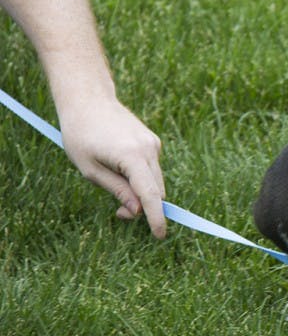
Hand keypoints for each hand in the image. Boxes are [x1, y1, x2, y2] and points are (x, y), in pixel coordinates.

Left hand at [58, 98, 166, 238]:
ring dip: (143, 192)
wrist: (88, 100)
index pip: (150, 194)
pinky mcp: (152, 141)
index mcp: (131, 157)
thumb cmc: (81, 134)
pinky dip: (143, 178)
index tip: (159, 235)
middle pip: (156, 190)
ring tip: (116, 189)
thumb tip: (137, 211)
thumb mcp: (90, 169)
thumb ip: (116, 190)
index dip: (156, 217)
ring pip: (155, 180)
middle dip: (144, 207)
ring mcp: (152, 144)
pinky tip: (120, 169)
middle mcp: (148, 149)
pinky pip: (152, 168)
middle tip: (119, 213)